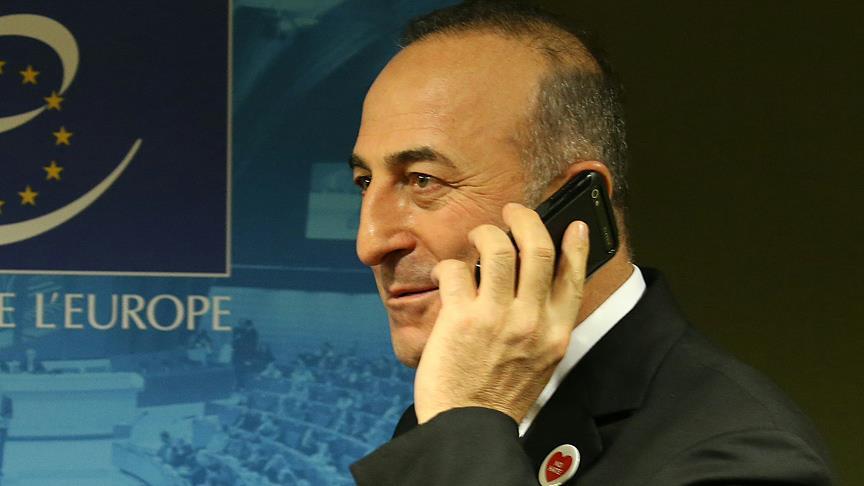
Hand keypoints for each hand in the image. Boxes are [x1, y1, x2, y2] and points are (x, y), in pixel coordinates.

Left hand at [413, 202, 589, 423]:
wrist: (469, 426)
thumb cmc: (500, 393)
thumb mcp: (540, 360)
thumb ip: (542, 324)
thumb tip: (535, 286)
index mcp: (556, 332)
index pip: (574, 276)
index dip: (576, 245)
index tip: (575, 225)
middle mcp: (532, 320)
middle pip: (537, 248)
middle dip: (525, 219)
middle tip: (512, 212)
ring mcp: (497, 316)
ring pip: (498, 248)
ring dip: (486, 233)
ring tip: (479, 238)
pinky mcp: (462, 317)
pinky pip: (457, 269)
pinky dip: (450, 266)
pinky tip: (448, 275)